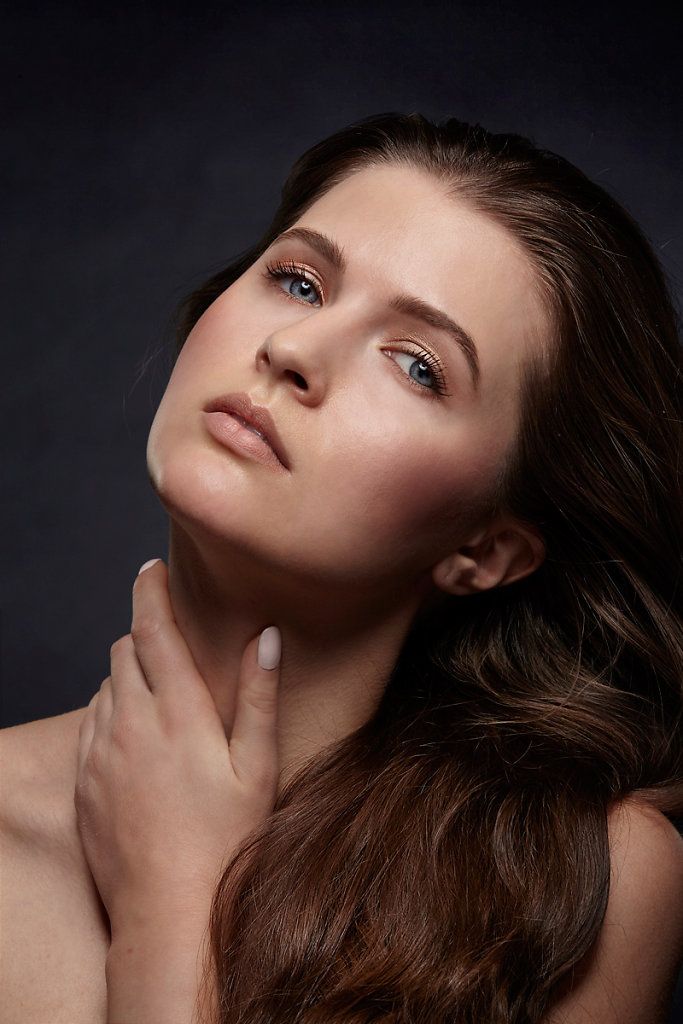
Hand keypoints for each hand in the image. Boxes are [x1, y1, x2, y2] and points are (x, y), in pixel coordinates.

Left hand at [74, 558, 281, 936]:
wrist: (167, 910)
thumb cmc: (225, 840)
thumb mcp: (257, 767)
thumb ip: (260, 696)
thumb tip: (266, 636)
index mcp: (178, 712)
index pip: (154, 629)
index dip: (151, 591)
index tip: (152, 569)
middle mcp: (131, 723)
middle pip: (124, 650)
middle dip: (145, 635)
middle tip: (173, 646)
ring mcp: (100, 752)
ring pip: (105, 685)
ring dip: (129, 676)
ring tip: (162, 699)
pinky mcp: (83, 779)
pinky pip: (90, 724)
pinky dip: (111, 712)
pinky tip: (137, 737)